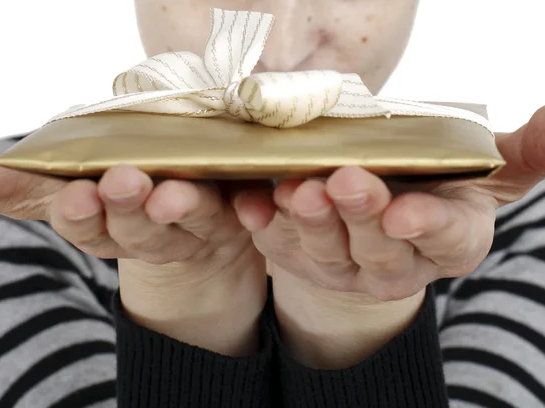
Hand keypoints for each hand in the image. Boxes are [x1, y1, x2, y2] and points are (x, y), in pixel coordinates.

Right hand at [48, 166, 274, 355]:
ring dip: (181, 207)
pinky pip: (244, 209)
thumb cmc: (114, 201)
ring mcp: (193, 227)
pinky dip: (249, 206)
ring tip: (174, 193)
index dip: (80, 216)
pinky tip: (251, 203)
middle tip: (123, 183)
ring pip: (187, 220)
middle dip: (127, 208)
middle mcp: (148, 232)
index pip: (85, 226)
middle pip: (135, 227)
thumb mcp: (54, 191)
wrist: (186, 233)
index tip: (76, 198)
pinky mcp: (234, 215)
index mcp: (104, 225)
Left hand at [234, 106, 544, 367]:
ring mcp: (343, 267)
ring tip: (297, 190)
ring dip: (309, 220)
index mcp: (446, 243)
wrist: (376, 224)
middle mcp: (395, 264)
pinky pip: (277, 243)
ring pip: (325, 249)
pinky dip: (262, 222)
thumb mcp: (478, 177)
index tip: (407, 214)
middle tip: (346, 182)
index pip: (445, 239)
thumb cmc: (431, 192)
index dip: (427, 226)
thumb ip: (516, 154)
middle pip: (377, 247)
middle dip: (361, 215)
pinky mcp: (299, 256)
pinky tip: (250, 201)